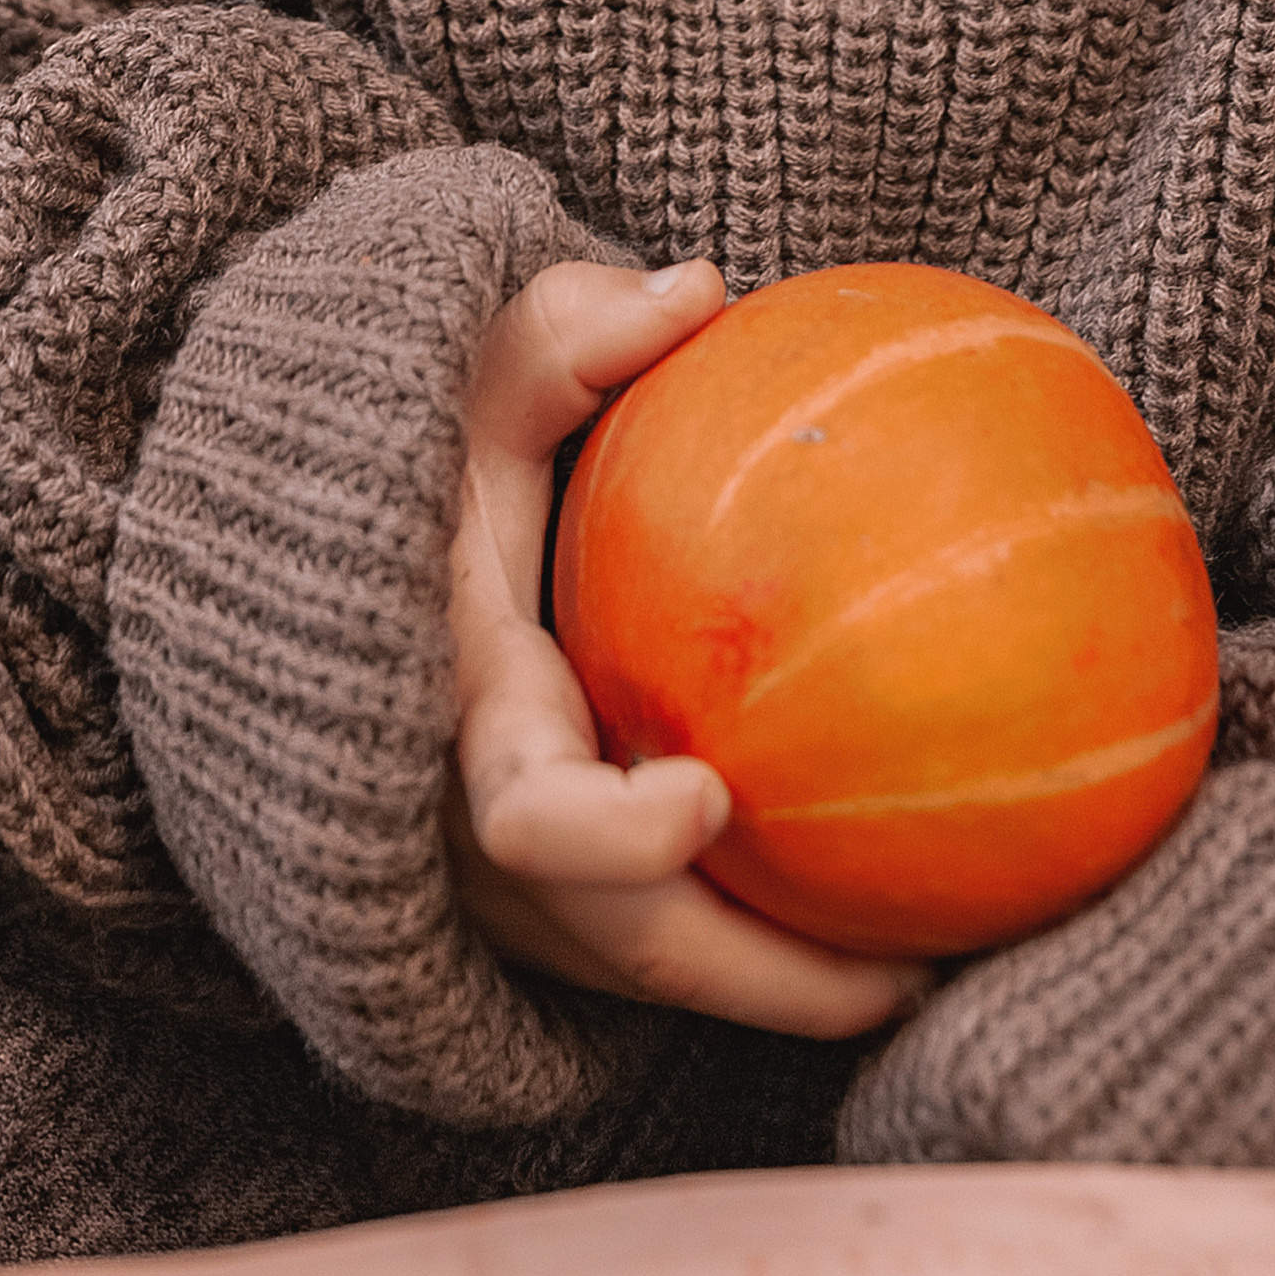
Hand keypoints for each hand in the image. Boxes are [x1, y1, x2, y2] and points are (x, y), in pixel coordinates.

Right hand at [448, 255, 927, 1039]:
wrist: (344, 557)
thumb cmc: (428, 449)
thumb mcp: (473, 371)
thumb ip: (568, 334)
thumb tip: (698, 289)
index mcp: (456, 708)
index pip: (521, 813)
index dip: (606, 832)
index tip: (710, 795)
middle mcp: (463, 822)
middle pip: (613, 941)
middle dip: (754, 977)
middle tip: (901, 974)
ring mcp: (498, 877)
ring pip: (641, 968)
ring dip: (775, 986)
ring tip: (930, 971)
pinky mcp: (539, 893)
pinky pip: (653, 946)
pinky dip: (754, 954)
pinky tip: (890, 932)